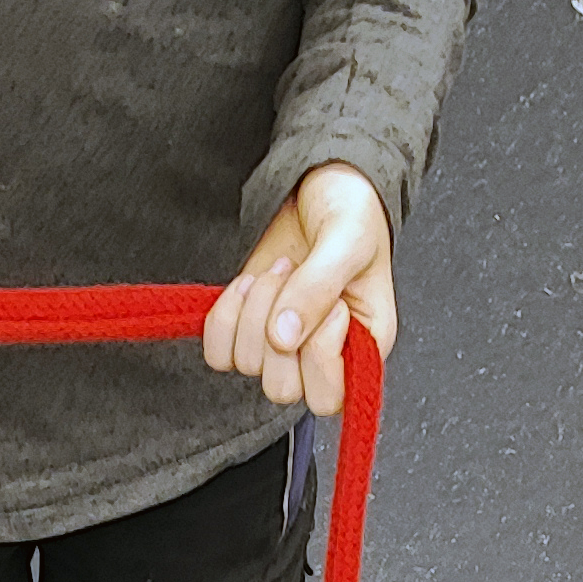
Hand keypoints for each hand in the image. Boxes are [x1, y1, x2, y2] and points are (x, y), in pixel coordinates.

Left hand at [205, 162, 394, 416]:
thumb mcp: (348, 241)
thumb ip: (319, 288)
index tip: (334, 305)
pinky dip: (225, 315)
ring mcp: (281, 349)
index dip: (319, 352)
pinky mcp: (247, 332)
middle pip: (282, 389)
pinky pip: (218, 351)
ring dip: (254, 310)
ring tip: (280, 270)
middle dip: (277, 327)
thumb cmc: (352, 211)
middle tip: (297, 278)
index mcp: (364, 348)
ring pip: (246, 364)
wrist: (319, 185)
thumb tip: (284, 338)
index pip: (329, 396)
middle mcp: (322, 357)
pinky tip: (248, 283)